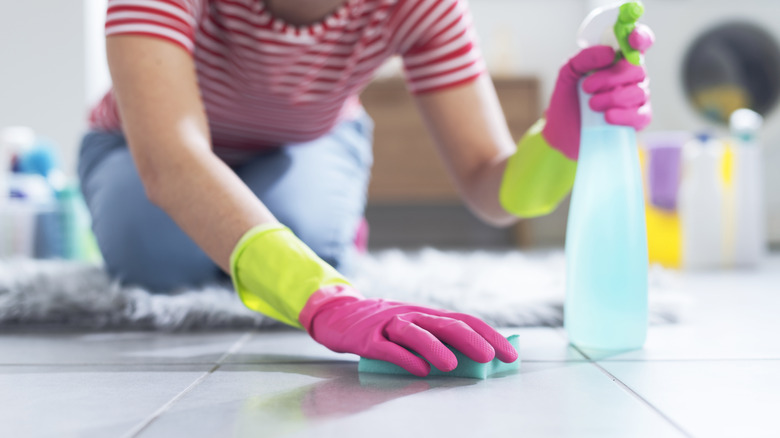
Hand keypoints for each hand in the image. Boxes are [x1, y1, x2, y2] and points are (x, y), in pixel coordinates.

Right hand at [299, 285, 518, 376]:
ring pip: (415, 332)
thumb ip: (440, 341)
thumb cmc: (384, 327)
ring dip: (435, 347)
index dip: (489, 336)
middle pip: (445, 324)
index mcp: (427, 314)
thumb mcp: (414, 328)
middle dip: (470, 340)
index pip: (465, 321)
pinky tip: (419, 369)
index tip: (509, 355)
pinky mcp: (367, 338)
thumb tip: (479, 361)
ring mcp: (388, 325)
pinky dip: (404, 357)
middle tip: (489, 357)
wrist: (339, 315)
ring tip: (451, 365)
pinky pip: (388, 348)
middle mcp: (412, 315)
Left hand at [543, 25, 654, 159]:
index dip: (640, 37)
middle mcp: (631, 77)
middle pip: (636, 69)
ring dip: (612, 98)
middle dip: (610, 77)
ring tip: (591, 105)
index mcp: (618, 60)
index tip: (632, 40)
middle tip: (587, 87)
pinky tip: (607, 117)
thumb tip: (609, 53)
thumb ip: (584, 58)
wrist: (561, 132)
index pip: (639, 42)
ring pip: (637, 92)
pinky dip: (623, 115)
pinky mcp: (637, 120)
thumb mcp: (568, 73)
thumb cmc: (568, 99)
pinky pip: (640, 115)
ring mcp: (636, 98)